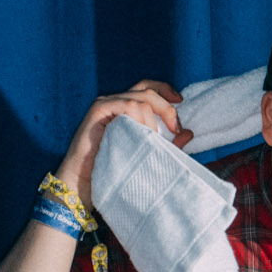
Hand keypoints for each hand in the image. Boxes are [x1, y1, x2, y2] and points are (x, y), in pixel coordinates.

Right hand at [57, 80, 187, 208]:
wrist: (82, 183)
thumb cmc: (111, 170)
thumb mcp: (146, 154)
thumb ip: (167, 144)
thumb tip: (189, 133)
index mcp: (124, 108)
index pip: (147, 88)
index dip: (165, 90)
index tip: (181, 101)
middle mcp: (114, 101)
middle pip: (146, 90)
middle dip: (166, 108)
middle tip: (176, 129)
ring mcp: (105, 104)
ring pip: (139, 99)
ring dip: (152, 120)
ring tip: (154, 141)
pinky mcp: (97, 111)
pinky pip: (126, 106)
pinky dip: (139, 118)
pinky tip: (142, 135)